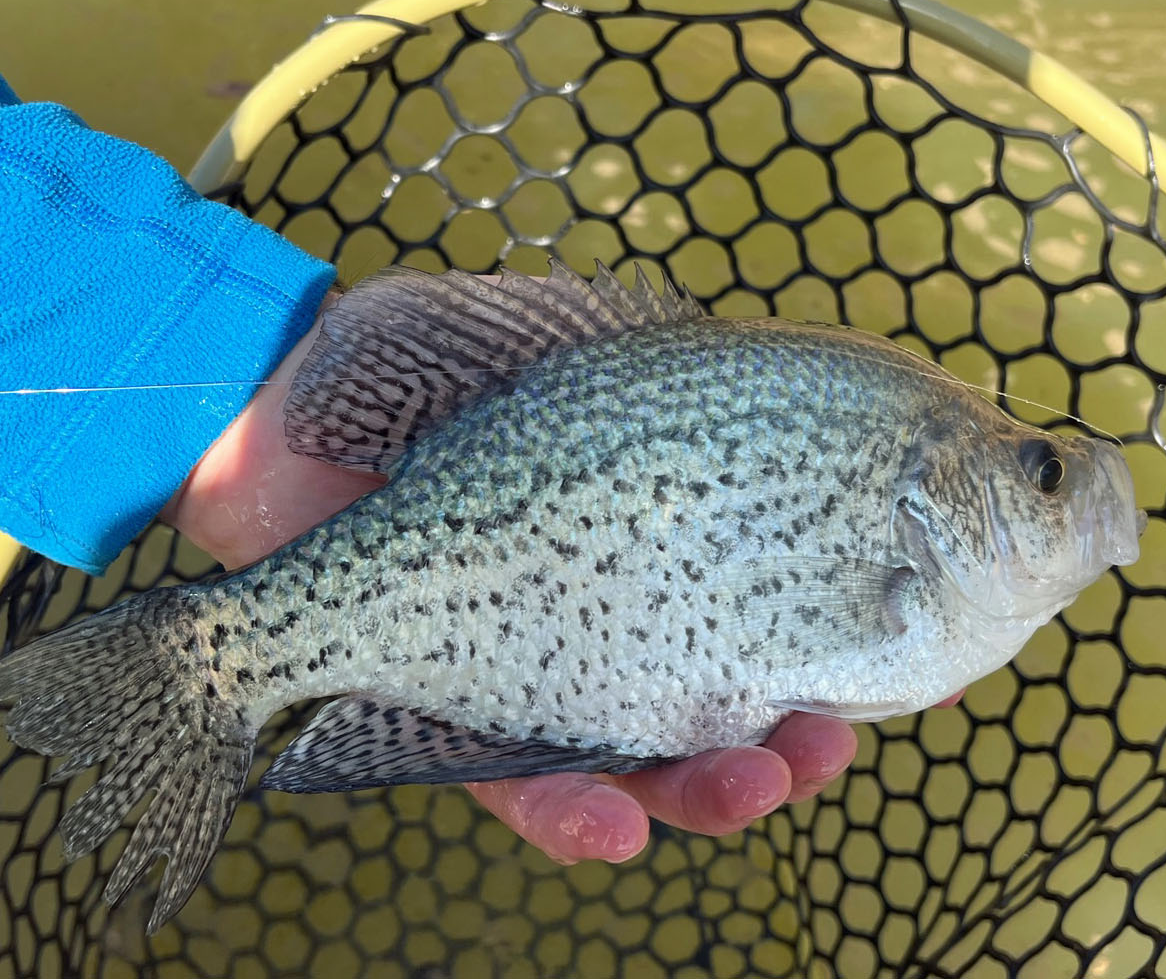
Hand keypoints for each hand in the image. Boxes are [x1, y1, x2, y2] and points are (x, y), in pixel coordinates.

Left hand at [161, 318, 957, 862]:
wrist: (267, 404)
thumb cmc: (417, 360)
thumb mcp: (567, 340)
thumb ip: (668, 376)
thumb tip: (795, 401)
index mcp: (646, 537)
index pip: (761, 605)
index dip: (833, 641)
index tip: (898, 659)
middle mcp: (600, 612)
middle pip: (715, 703)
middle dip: (787, 739)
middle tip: (828, 743)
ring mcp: (527, 668)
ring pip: (635, 763)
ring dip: (707, 792)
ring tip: (760, 781)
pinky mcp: (444, 713)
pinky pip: (513, 784)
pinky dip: (567, 812)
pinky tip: (616, 824)